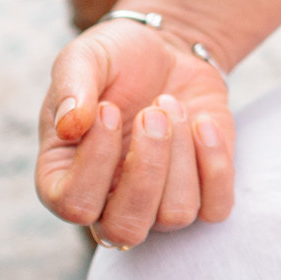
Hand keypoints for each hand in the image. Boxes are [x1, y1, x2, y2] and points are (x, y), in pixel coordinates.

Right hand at [36, 21, 235, 244]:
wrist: (166, 51)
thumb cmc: (116, 59)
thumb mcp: (85, 56)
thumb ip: (71, 87)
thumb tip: (70, 126)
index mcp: (64, 179)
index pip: (74, 206)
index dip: (96, 161)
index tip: (110, 108)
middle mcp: (108, 203)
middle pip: (126, 228)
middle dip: (148, 166)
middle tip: (154, 111)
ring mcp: (157, 203)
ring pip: (175, 215)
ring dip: (181, 155)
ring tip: (172, 106)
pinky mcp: (202, 191)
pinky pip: (216, 208)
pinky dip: (216, 164)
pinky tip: (202, 123)